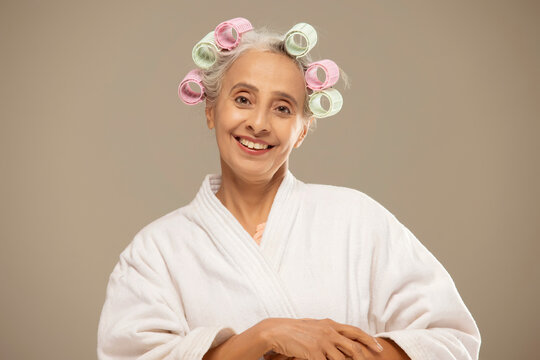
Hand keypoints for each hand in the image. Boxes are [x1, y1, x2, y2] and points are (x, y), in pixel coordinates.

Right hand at [261, 317, 382, 359]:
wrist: (277, 331)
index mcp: (330, 324)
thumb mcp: (315, 327)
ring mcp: (322, 342)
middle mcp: (329, 332)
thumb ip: (328, 331)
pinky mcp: (313, 353)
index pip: (355, 332)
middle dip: (365, 358)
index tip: (379, 348)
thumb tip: (340, 337)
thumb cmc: (295, 330)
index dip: (369, 340)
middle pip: (354, 347)